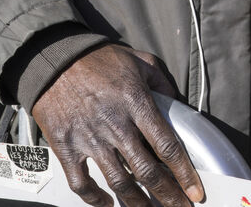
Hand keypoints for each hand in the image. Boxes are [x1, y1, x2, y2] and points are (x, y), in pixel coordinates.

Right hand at [32, 44, 203, 206]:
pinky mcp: (66, 148)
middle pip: (147, 171)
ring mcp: (90, 139)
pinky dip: (95, 200)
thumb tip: (177, 103)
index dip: (184, 173)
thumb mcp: (139, 60)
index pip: (167, 145)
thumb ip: (161, 82)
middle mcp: (115, 124)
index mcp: (136, 102)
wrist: (56, 59)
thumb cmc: (98, 59)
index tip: (194, 191)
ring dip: (136, 203)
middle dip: (167, 195)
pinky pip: (82, 184)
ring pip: (118, 183)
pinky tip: (107, 204)